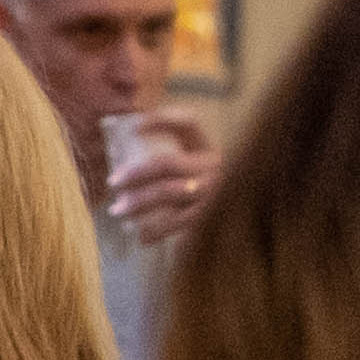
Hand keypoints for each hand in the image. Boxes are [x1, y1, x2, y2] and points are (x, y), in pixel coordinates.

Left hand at [100, 108, 218, 235]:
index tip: (133, 129)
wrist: (247, 208)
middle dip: (136, 172)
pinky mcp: (211, 218)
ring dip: (139, 202)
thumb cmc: (211, 181)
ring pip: (169, 193)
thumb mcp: (199, 156)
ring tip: (117, 211)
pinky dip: (158, 231)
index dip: (160, 121)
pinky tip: (142, 238)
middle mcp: (212, 168)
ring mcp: (213, 193)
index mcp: (208, 148)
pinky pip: (180, 223)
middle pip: (167, 164)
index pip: (187, 124)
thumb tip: (134, 129)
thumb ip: (172, 138)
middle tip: (113, 182)